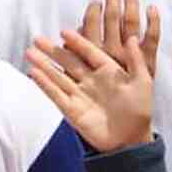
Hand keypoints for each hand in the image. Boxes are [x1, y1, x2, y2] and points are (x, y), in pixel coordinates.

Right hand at [26, 0, 160, 151]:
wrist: (131, 140)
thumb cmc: (140, 110)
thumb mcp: (142, 82)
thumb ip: (136, 60)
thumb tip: (134, 37)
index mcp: (108, 70)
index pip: (89, 52)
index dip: (78, 42)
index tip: (64, 31)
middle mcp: (91, 80)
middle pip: (69, 62)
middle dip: (53, 51)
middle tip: (37, 38)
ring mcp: (80, 94)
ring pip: (58, 76)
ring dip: (44, 65)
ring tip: (29, 52)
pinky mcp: (72, 110)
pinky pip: (56, 94)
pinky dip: (45, 84)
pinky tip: (34, 72)